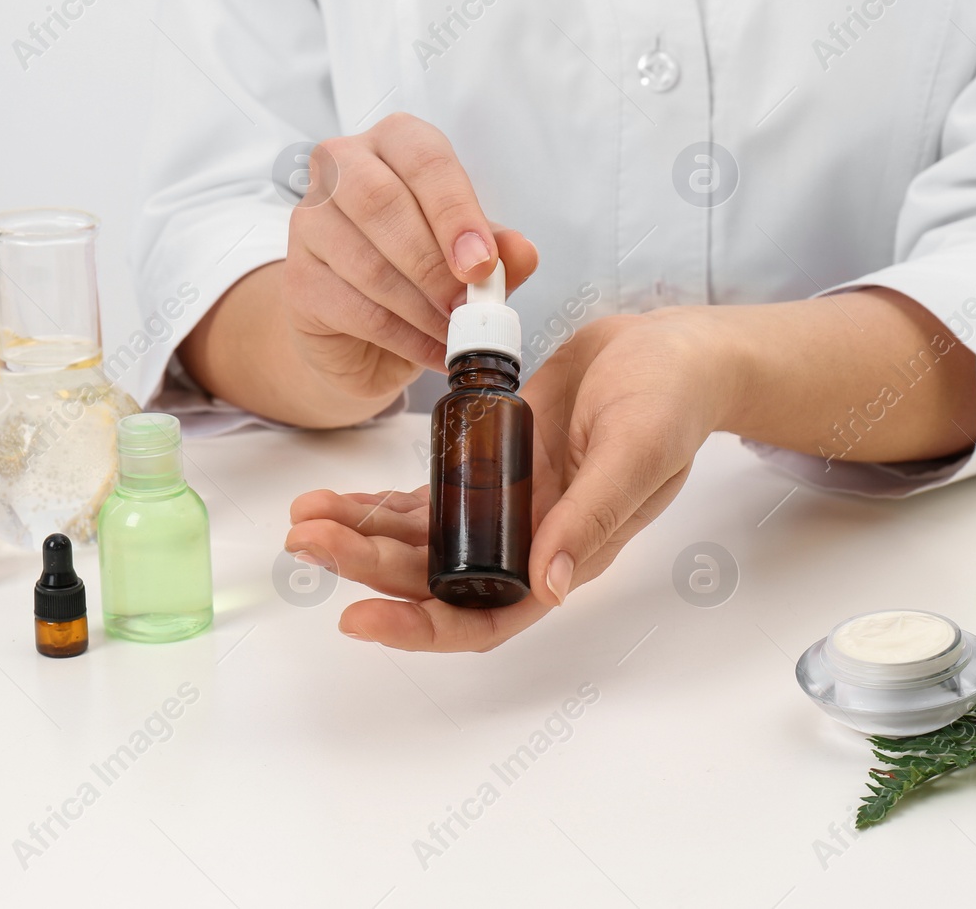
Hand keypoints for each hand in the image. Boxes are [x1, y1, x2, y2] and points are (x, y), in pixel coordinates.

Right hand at [281, 112, 537, 403]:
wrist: (363, 333)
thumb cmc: (420, 272)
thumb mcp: (469, 257)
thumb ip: (497, 250)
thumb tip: (523, 252)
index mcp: (394, 143)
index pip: (424, 159)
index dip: (456, 211)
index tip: (483, 263)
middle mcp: (341, 169)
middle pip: (380, 201)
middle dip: (434, 261)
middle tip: (470, 304)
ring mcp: (309, 224)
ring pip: (368, 263)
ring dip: (424, 307)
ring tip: (459, 334)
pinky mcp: (298, 282)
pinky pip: (357, 310)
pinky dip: (406, 337)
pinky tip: (435, 352)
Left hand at [285, 309, 734, 650]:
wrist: (669, 349)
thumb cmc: (671, 401)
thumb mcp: (638, 451)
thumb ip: (593, 516)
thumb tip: (548, 584)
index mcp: (565, 555)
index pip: (485, 616)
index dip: (420, 627)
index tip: (359, 619)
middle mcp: (526, 541)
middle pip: (433, 578)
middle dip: (366, 567)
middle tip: (306, 540)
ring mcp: (505, 504)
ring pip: (419, 540)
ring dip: (361, 535)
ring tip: (304, 518)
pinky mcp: (490, 463)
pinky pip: (426, 495)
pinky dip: (380, 500)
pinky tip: (339, 497)